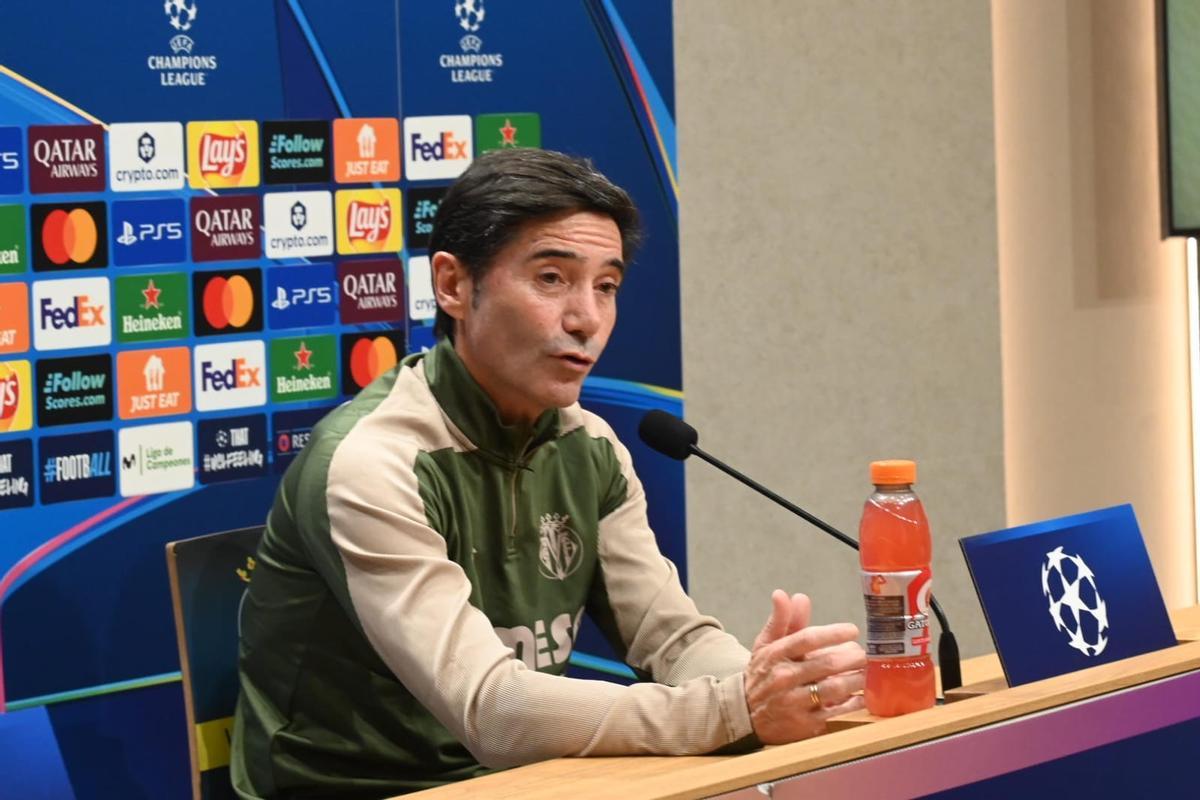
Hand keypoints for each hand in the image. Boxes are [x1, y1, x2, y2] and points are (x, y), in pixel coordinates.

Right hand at [744, 589, 866, 743]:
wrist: (745, 714)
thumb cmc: (762, 674)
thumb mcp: (765, 645)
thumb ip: (780, 620)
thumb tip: (784, 594)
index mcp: (776, 654)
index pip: (806, 639)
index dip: (832, 633)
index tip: (852, 630)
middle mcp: (784, 677)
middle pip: (825, 664)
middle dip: (852, 657)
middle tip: (865, 653)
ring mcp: (794, 702)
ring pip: (833, 689)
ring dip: (856, 680)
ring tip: (866, 672)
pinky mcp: (804, 723)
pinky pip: (834, 711)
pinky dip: (852, 703)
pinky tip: (862, 695)